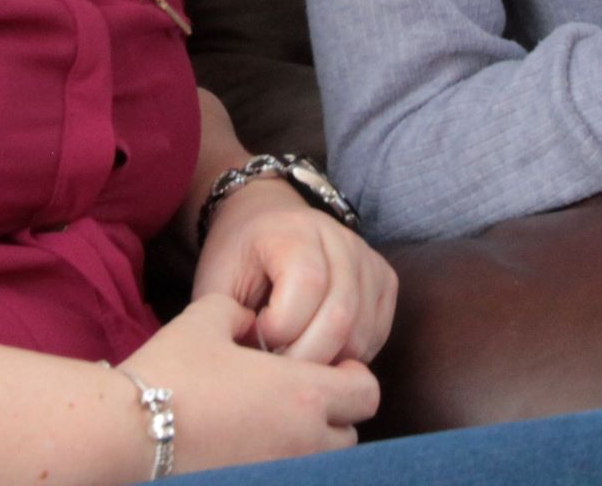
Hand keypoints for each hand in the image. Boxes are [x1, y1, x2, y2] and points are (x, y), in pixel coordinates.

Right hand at [123, 294, 378, 473]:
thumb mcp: (207, 318)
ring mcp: (283, 473)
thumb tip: (251, 322)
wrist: (127, 431)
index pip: (367, 392)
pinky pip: (291, 477)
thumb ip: (241, 312)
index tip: (325, 366)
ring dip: (311, 445)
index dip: (352, 376)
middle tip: (298, 398)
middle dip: (334, 415)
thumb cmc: (171, 371)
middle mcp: (304, 441)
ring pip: (324, 463)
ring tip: (274, 426)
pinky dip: (285, 465)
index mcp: (303, 393)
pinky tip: (251, 448)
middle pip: (351, 434)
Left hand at [190, 179, 396, 362]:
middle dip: (305, 359)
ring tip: (294, 363)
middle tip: (276, 370)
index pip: (307, 285)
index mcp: (293, 231)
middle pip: (341, 316)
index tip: (255, 338)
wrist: (264, 223)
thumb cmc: (237, 261)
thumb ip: (229, 325)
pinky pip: (377, 335)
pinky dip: (349, 358)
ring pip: (362, 333)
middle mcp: (340, 238)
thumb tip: (255, 378)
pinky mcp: (385, 280)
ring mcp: (367, 258)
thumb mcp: (217, 285)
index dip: (280, 327)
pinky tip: (320, 354)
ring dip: (327, 364)